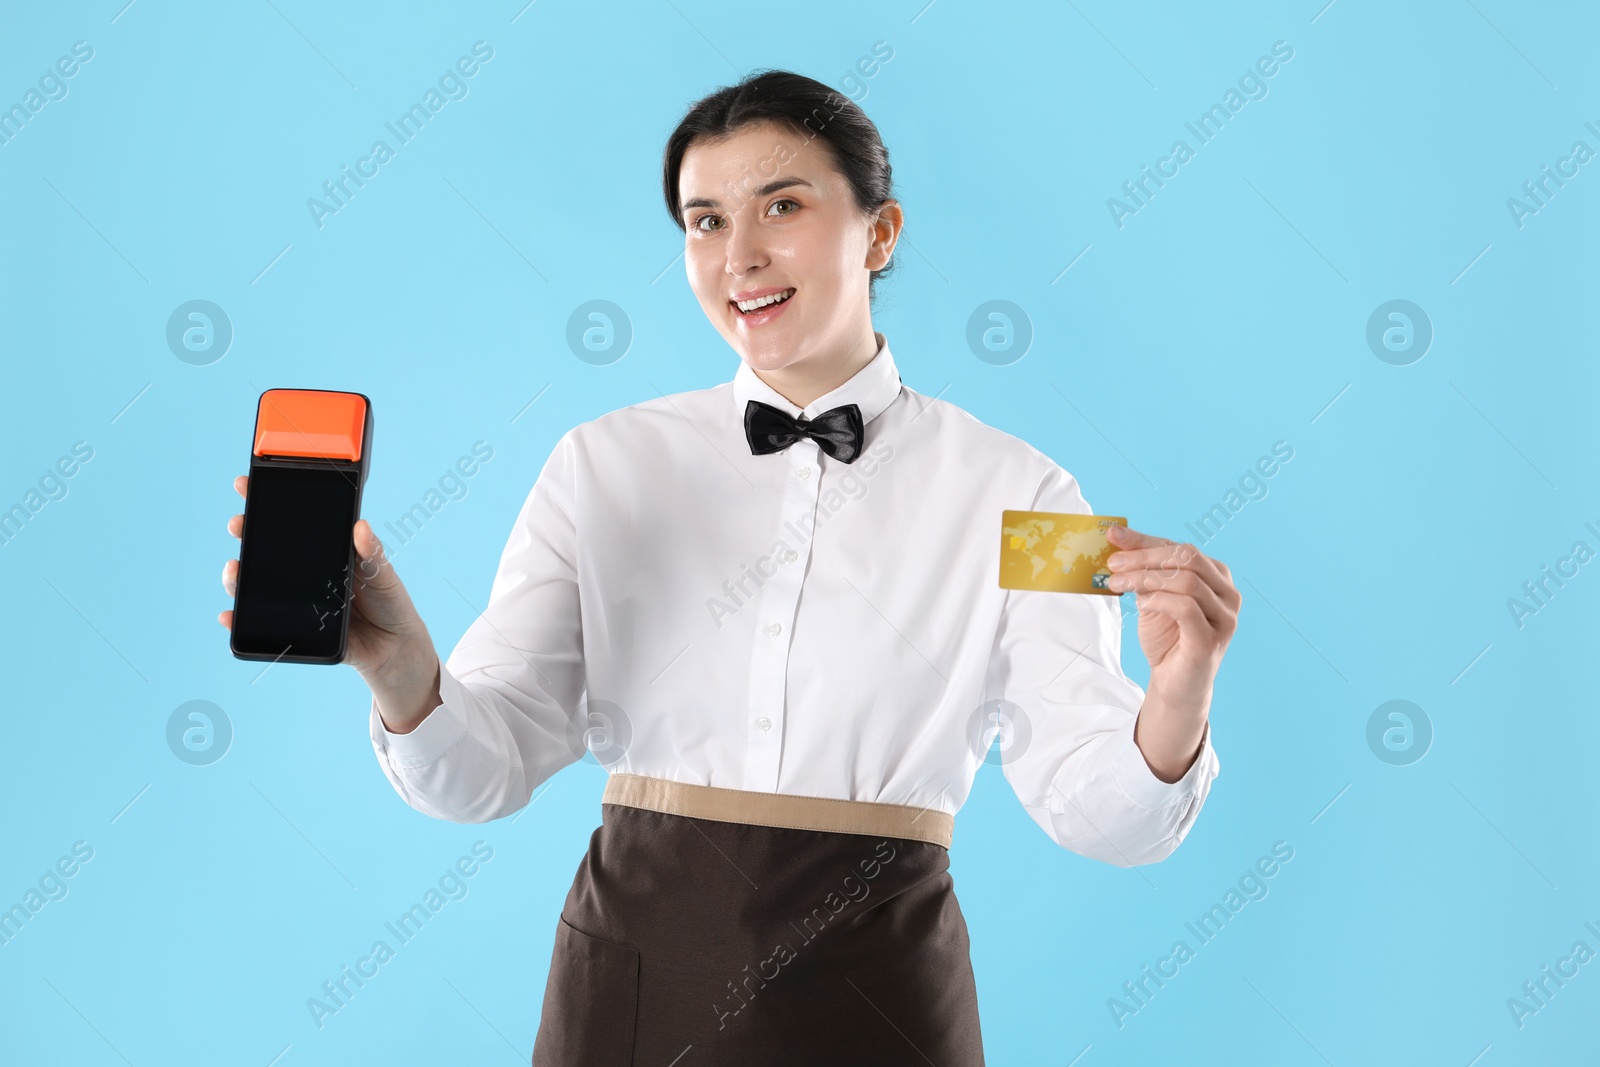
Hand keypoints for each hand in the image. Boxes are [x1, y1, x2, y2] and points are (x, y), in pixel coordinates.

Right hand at [219, 473, 433, 682]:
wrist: (395, 647)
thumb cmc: (389, 602)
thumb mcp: (383, 574)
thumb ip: (373, 554)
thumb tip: (362, 527)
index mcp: (325, 552)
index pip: (291, 523)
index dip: (267, 503)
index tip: (246, 486)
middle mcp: (304, 573)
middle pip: (265, 550)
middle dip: (245, 534)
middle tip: (238, 525)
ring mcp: (295, 600)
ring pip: (256, 585)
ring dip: (237, 577)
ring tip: (234, 570)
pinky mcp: (293, 629)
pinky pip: (262, 624)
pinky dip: (240, 621)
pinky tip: (228, 616)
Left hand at [1104, 524, 1239, 715]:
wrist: (1174, 684)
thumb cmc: (1167, 638)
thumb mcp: (1152, 597)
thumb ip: (1143, 571)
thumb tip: (1117, 540)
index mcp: (1217, 577)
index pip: (1180, 547)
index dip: (1145, 540)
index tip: (1113, 535)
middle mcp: (1227, 593)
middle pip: (1188, 557)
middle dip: (1145, 556)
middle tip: (1112, 564)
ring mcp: (1224, 617)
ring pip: (1187, 581)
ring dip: (1145, 578)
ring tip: (1118, 585)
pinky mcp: (1211, 639)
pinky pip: (1186, 608)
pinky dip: (1159, 600)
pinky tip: (1141, 603)